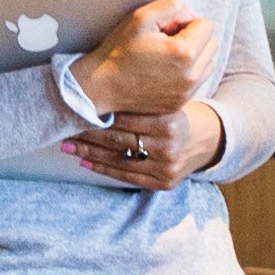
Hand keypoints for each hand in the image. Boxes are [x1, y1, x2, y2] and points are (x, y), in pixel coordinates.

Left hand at [75, 100, 223, 194]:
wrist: (210, 139)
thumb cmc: (180, 113)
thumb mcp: (166, 100)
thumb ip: (139, 99)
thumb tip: (97, 92)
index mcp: (169, 120)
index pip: (124, 118)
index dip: (97, 113)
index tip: (75, 107)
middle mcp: (168, 145)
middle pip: (118, 140)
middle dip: (87, 133)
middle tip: (64, 125)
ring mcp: (166, 167)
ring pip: (119, 159)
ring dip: (89, 152)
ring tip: (67, 144)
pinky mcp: (164, 182)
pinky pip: (126, 176)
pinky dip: (103, 168)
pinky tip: (86, 160)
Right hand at [78, 0, 212, 121]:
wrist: (101, 86)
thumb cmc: (119, 50)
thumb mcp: (141, 17)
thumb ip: (172, 6)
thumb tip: (190, 14)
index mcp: (185, 53)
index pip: (207, 25)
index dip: (186, 21)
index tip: (167, 27)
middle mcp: (192, 76)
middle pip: (212, 44)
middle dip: (194, 37)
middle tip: (167, 39)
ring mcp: (187, 93)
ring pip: (208, 64)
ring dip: (195, 55)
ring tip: (167, 54)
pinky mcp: (179, 104)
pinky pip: (197, 82)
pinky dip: (188, 73)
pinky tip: (164, 70)